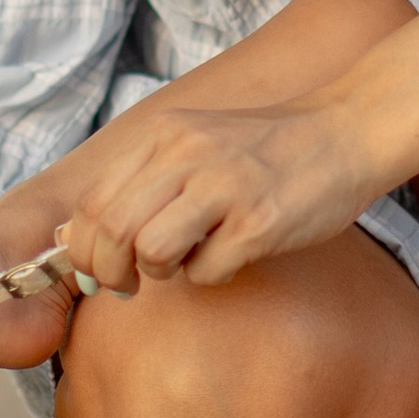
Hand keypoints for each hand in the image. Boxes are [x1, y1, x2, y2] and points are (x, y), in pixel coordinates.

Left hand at [58, 99, 366, 291]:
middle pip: (111, 230)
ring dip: (159, 274)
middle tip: (127, 286)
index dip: (82, 249)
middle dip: (108, 273)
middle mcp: (187, 154)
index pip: (91, 203)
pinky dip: (211, 275)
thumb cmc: (266, 149)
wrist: (346, 131)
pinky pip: (207, 271)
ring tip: (185, 262)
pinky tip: (231, 256)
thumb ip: (140, 181)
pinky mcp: (260, 221)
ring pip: (150, 251)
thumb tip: (72, 236)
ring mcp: (225, 187)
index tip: (98, 269)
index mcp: (164, 135)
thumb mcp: (193, 145)